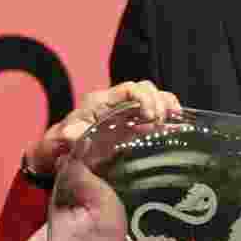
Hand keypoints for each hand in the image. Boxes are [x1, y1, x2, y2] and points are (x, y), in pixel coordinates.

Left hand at [23, 80, 180, 175]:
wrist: (62, 151)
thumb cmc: (63, 142)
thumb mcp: (62, 139)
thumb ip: (68, 135)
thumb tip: (69, 134)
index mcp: (102, 101)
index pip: (129, 88)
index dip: (143, 96)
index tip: (149, 114)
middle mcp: (118, 103)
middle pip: (146, 89)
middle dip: (158, 102)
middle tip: (159, 121)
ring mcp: (129, 113)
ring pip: (155, 98)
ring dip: (167, 106)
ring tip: (172, 121)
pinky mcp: (136, 125)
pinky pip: (158, 114)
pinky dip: (170, 117)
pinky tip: (178, 127)